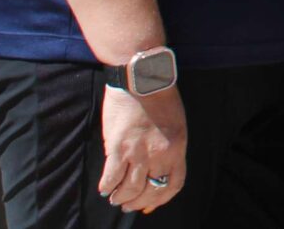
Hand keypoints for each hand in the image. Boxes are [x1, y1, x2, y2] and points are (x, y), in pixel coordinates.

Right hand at [97, 83, 185, 212]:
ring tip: (116, 197)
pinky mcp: (119, 147)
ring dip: (121, 198)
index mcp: (178, 147)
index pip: (173, 184)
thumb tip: (156, 170)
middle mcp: (161, 154)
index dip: (160, 200)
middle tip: (128, 205)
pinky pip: (112, 177)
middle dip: (138, 202)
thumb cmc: (160, 97)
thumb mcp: (175, 124)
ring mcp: (139, 152)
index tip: (149, 206)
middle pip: (151, 191)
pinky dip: (107, 186)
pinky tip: (105, 187)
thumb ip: (168, 147)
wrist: (143, 78)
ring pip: (130, 190)